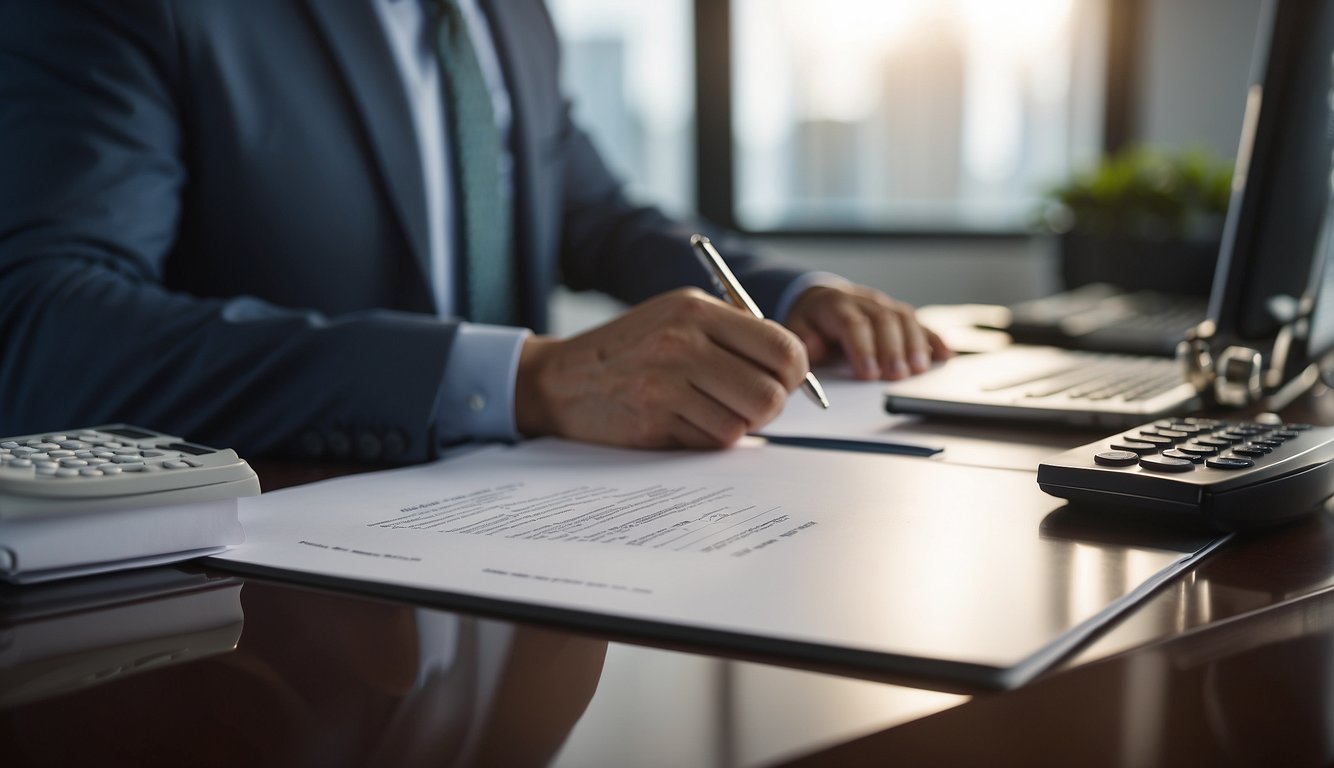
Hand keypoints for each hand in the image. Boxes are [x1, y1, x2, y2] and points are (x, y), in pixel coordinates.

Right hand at [515, 288, 808, 448]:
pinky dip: (707, 438)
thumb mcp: (677, 317)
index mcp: (697, 310)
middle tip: (750, 405)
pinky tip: (683, 421)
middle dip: (769, 407)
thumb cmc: (629, 350)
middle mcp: (684, 343)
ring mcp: (667, 384)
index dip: (793, 372)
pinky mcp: (654, 420)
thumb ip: (732, 333)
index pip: (782, 346)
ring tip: (709, 410)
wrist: (560, 379)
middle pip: (770, 393)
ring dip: (735, 425)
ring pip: (744, 423)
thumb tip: (792, 368)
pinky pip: (712, 441)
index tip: (782, 380)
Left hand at [784, 284, 950, 380]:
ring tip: (918, 369)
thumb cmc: (810, 322)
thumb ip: (803, 339)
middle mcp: (864, 301)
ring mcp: (885, 305)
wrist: (822, 299)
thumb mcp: (796, 329)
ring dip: (914, 344)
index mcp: (835, 305)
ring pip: (904, 319)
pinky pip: (920, 323)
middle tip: (897, 375)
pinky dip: (933, 339)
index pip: (852, 324)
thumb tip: (814, 348)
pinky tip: (944, 355)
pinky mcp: (899, 314)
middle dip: (891, 349)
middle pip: (883, 321)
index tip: (868, 374)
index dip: (862, 348)